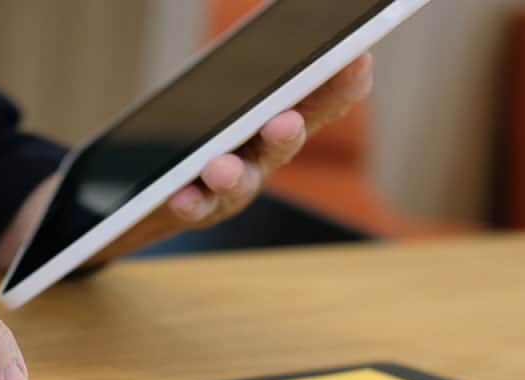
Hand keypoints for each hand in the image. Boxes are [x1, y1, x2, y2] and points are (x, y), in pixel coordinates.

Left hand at [160, 52, 373, 231]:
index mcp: (284, 115)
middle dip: (287, 132)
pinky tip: (179, 196)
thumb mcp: (237, 93)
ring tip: (220, 170)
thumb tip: (282, 27)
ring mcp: (236, 184)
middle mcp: (267, 153)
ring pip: (240, 181)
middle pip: (284, 142)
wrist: (164, 185)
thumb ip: (259, 71)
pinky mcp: (200, 206)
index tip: (360, 60)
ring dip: (233, 176)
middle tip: (286, 122)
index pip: (322, 100)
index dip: (343, 85)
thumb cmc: (211, 124)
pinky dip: (190, 202)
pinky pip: (196, 206)